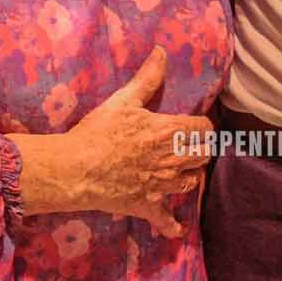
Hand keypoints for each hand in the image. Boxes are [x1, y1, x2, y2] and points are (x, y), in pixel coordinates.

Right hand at [14, 48, 214, 237]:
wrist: (77, 168)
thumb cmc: (99, 131)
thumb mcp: (123, 99)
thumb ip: (147, 78)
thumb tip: (162, 52)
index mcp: (170, 131)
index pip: (204, 127)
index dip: (202, 124)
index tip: (195, 123)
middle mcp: (173, 160)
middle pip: (204, 154)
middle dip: (201, 148)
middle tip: (190, 145)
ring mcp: (163, 185)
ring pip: (192, 182)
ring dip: (191, 175)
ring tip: (182, 171)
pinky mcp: (148, 205)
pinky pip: (166, 219)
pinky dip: (172, 224)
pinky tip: (176, 228)